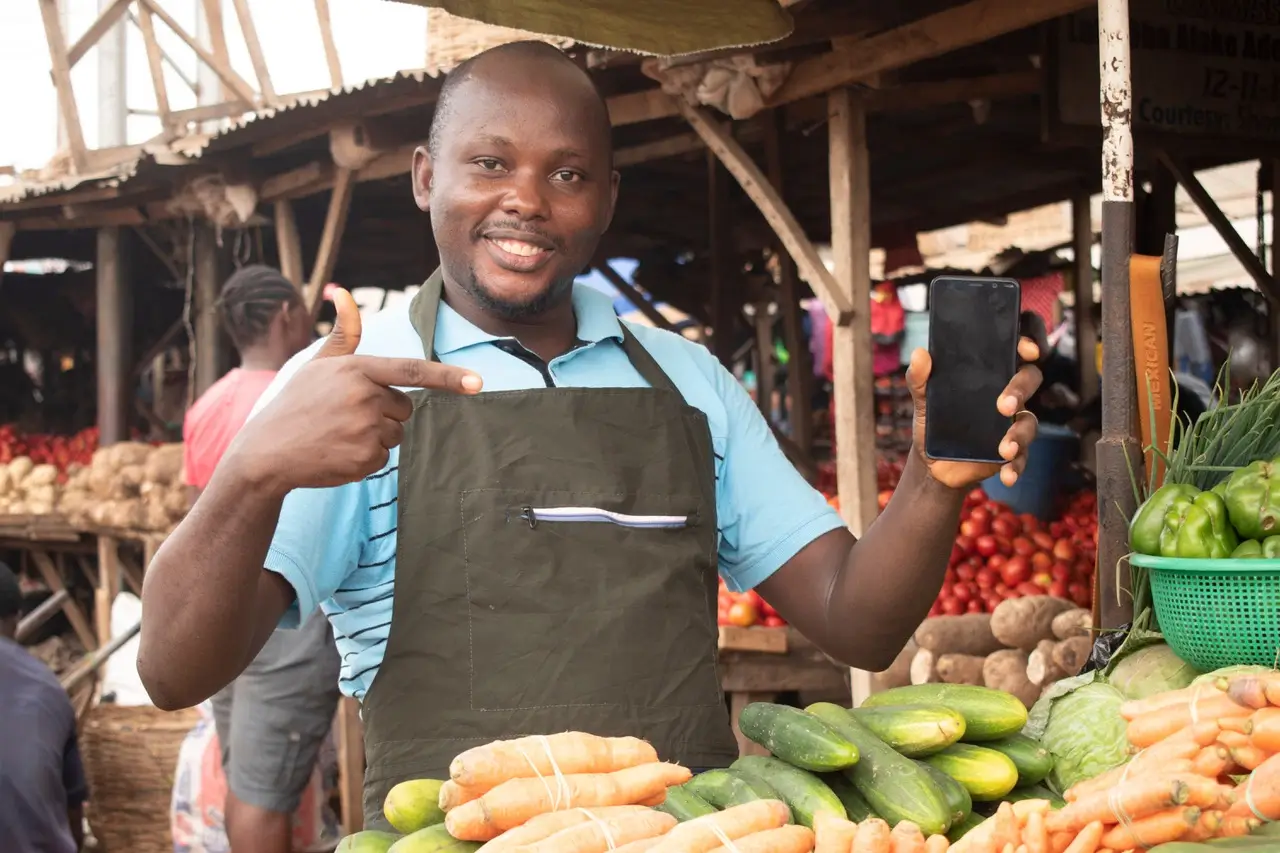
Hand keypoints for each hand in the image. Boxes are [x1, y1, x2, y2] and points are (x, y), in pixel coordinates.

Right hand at [232, 288, 482, 491]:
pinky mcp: (365, 459)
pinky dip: (365, 459)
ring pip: (396, 434)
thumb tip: (342, 291)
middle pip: (404, 407)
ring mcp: (366, 429)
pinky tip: (338, 453)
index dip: (448, 377)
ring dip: (375, 437)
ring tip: (338, 434)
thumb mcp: (317, 364)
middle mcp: (365, 397)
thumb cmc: (296, 404)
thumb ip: (343, 334)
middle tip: (345, 416)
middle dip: (384, 413)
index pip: (412, 370)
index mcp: (357, 369)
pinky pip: (384, 458)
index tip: (477, 382)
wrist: (267, 452)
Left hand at [906, 337, 1042, 490]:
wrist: (931, 461)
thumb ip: (920, 378)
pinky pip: (1023, 456)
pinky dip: (1016, 466)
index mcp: (990, 372)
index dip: (1029, 340)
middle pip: (1030, 379)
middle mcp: (1009, 392)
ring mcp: (1013, 422)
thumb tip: (919, 354)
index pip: (1017, 347)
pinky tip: (1006, 476)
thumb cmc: (933, 420)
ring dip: (1020, 434)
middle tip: (1003, 406)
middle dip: (1021, 389)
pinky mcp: (1013, 449)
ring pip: (1030, 421)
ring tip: (1005, 448)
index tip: (1026, 349)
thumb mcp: (923, 399)